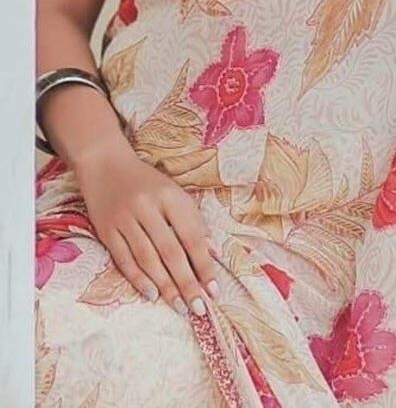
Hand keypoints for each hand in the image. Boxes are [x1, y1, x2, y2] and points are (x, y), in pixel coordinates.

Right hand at [74, 142, 219, 316]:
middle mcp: (147, 207)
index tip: (214, 289)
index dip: (203, 264)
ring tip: (179, 306)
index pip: (191, 235)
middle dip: (186, 282)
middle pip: (170, 251)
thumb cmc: (146, 182)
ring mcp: (124, 219)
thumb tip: (212, 252)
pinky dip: (138, 279)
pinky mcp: (106, 230)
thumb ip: (193, 220)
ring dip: (165, 286)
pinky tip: (152, 295)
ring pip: (148, 258)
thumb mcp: (174, 193)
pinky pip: (124, 259)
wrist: (105, 164)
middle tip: (198, 308)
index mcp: (170, 195)